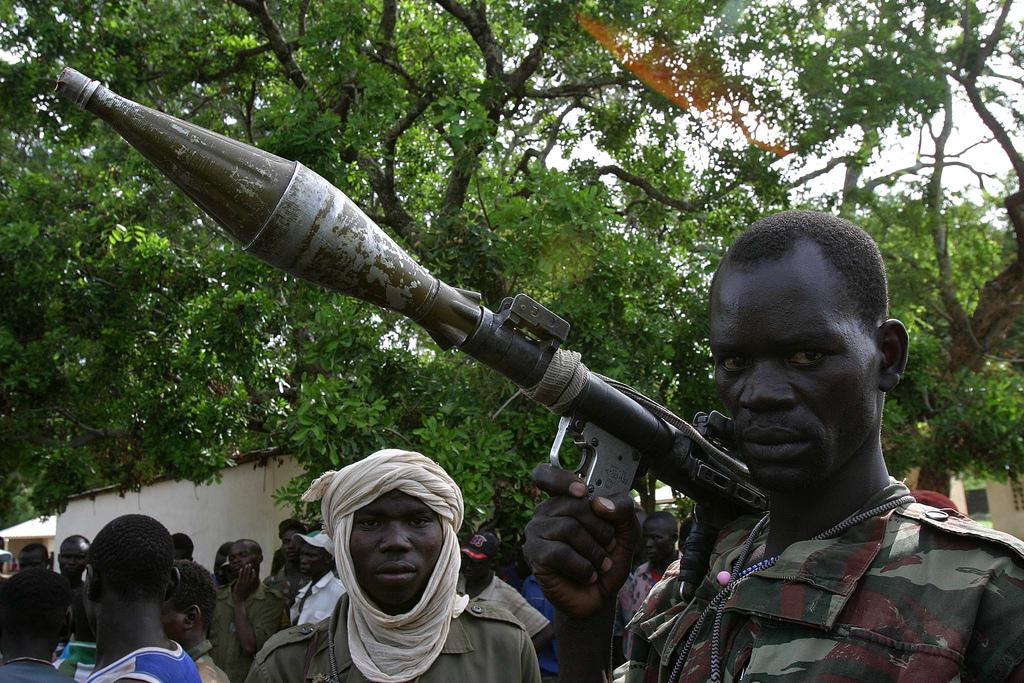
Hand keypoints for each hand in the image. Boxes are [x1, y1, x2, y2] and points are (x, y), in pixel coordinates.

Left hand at [233, 564, 258, 601]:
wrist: (239, 601)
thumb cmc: (243, 598)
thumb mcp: (248, 593)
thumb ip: (249, 589)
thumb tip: (250, 588)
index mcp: (250, 585)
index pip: (253, 578)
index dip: (253, 573)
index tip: (253, 569)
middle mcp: (247, 583)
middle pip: (249, 574)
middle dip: (249, 569)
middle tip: (249, 564)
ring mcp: (243, 583)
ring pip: (245, 575)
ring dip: (246, 569)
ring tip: (246, 565)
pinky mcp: (239, 584)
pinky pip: (240, 577)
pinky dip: (241, 573)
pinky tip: (241, 569)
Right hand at [524, 464, 639, 618]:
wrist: (601, 596)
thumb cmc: (609, 558)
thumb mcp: (627, 530)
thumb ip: (623, 508)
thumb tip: (599, 503)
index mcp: (564, 500)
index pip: (544, 475)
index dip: (561, 479)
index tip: (583, 492)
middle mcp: (546, 513)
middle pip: (573, 505)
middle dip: (600, 528)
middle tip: (608, 545)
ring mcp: (536, 533)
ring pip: (568, 528)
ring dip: (594, 551)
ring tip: (600, 564)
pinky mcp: (534, 555)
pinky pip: (560, 552)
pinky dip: (583, 566)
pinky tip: (588, 574)